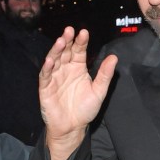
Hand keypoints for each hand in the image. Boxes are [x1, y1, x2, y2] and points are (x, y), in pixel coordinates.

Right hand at [39, 27, 116, 159]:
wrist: (73, 127)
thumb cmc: (85, 109)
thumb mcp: (99, 91)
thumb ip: (105, 75)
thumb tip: (114, 58)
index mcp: (78, 68)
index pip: (78, 51)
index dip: (80, 42)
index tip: (83, 33)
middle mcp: (65, 69)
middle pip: (65, 51)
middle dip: (66, 41)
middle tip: (69, 31)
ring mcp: (55, 77)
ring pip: (54, 60)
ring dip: (56, 50)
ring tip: (60, 41)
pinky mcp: (46, 88)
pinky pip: (46, 76)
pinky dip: (47, 68)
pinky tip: (51, 60)